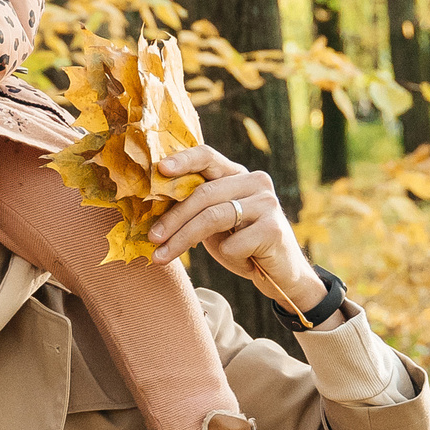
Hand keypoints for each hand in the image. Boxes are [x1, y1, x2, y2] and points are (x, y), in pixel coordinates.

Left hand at [144, 144, 333, 319]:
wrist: (279, 272)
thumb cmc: (240, 244)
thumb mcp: (214, 221)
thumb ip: (194, 206)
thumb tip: (150, 202)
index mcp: (237, 174)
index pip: (208, 157)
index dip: (183, 160)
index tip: (159, 169)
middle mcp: (255, 181)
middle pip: (204, 194)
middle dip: (173, 219)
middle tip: (152, 238)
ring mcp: (268, 203)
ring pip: (213, 218)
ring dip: (182, 240)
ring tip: (161, 257)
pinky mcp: (274, 229)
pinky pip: (233, 243)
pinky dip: (227, 255)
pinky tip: (239, 260)